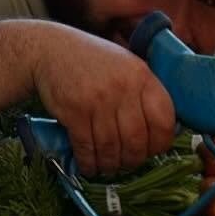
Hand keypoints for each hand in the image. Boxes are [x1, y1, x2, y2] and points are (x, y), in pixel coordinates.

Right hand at [26, 23, 175, 178]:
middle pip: (137, 141)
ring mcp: (98, 99)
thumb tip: (162, 134)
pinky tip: (89, 165)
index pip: (164, 121)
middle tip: (126, 162)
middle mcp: (123, 87)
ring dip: (110, 165)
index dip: (159, 144)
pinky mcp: (74, 110)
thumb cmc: (93, 63)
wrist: (49, 49)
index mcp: (142, 76)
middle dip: (132, 160)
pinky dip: (89, 163)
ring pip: (112, 149)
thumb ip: (143, 95)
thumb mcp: (126, 67)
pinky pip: (87, 148)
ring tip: (108, 166)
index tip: (151, 150)